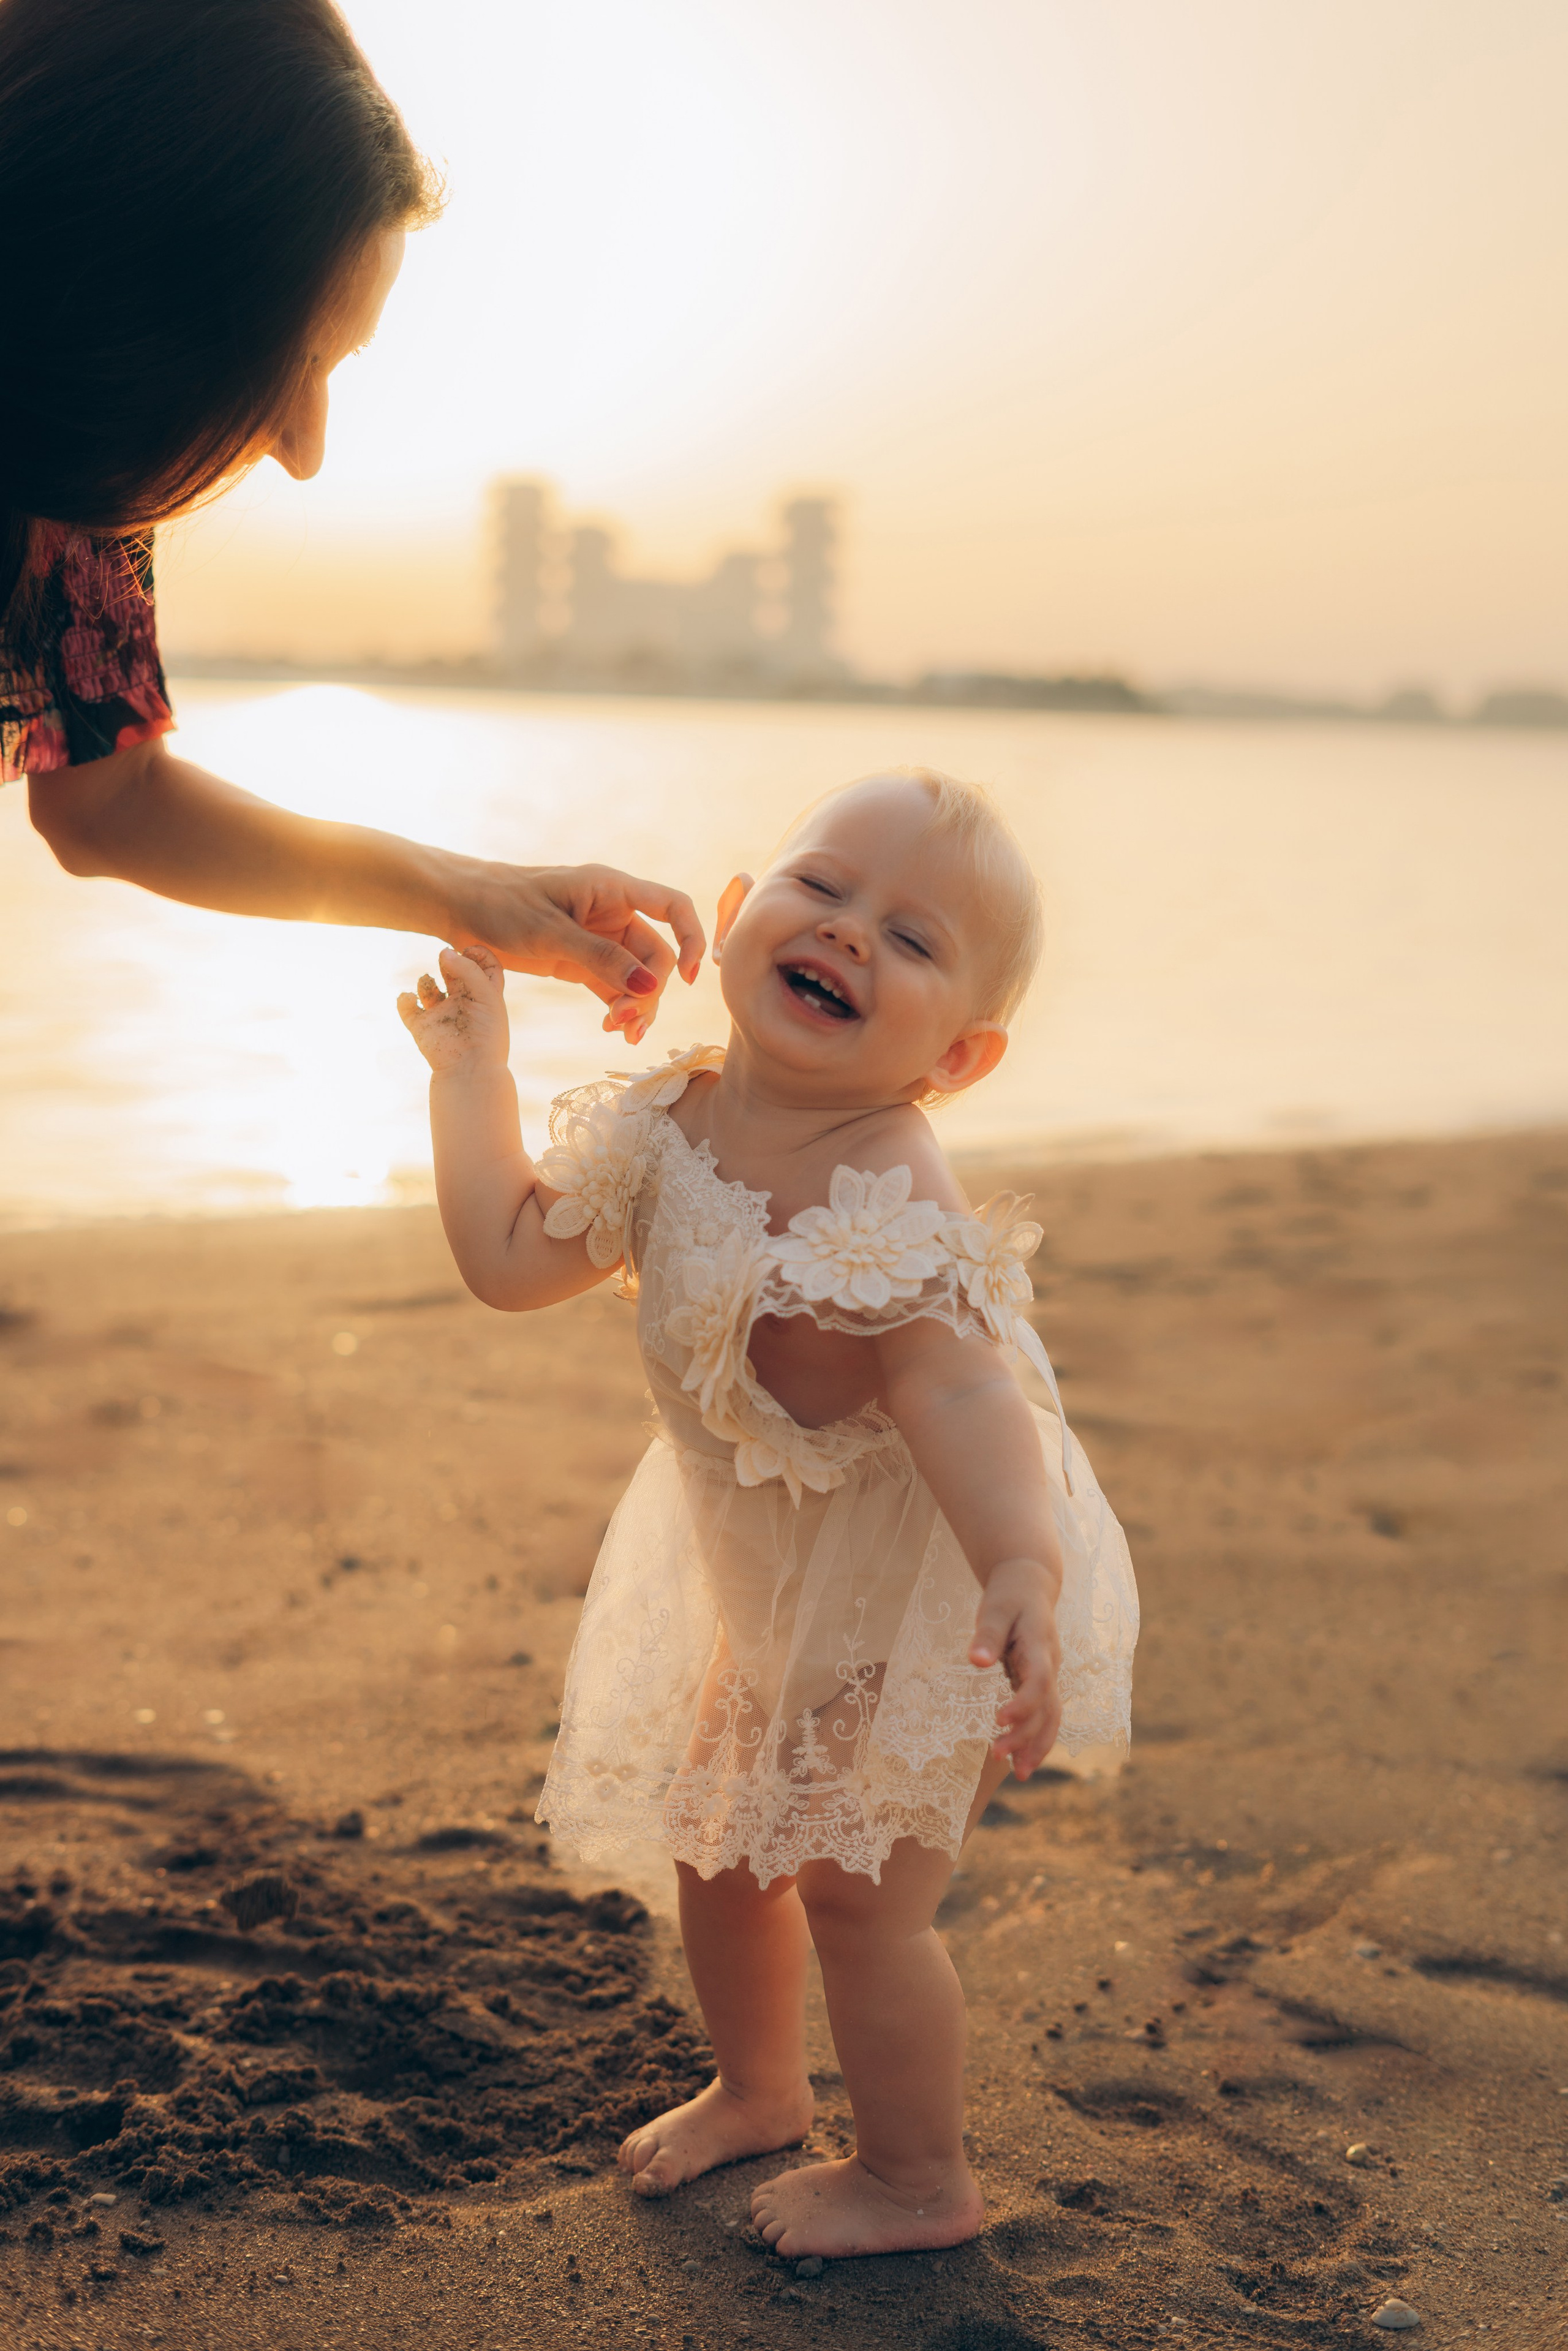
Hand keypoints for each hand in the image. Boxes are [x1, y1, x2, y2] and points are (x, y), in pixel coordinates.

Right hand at [397, 943, 509, 1073]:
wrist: (470, 1070)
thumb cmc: (486, 1034)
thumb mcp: (486, 996)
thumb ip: (468, 970)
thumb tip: (444, 952)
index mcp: (484, 997)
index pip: (486, 968)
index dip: (479, 954)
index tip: (469, 949)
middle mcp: (462, 1004)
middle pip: (456, 974)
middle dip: (450, 962)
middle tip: (446, 958)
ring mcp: (441, 1015)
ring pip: (428, 989)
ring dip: (425, 981)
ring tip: (428, 983)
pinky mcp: (422, 1028)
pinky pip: (407, 1009)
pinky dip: (404, 1000)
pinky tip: (410, 998)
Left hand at [452, 861, 705, 1045]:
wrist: (458, 909)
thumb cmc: (500, 905)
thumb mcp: (549, 933)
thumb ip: (600, 959)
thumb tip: (650, 986)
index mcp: (611, 890)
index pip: (673, 907)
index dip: (691, 938)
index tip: (690, 977)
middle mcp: (612, 913)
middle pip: (656, 955)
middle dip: (649, 989)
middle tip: (625, 1020)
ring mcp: (599, 940)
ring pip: (637, 977)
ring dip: (636, 1006)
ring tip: (620, 1033)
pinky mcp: (581, 963)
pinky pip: (614, 988)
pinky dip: (618, 1008)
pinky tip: (613, 1029)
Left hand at [969, 1557, 1062, 1778]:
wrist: (1030, 1584)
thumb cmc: (1009, 1595)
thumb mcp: (994, 1607)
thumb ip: (986, 1634)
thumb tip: (976, 1661)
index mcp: (1040, 1645)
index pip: (1039, 1681)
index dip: (1023, 1704)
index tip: (999, 1720)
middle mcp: (1050, 1664)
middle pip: (1047, 1707)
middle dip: (1026, 1735)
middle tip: (997, 1756)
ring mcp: (1049, 1675)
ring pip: (1052, 1716)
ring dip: (1037, 1745)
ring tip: (1018, 1774)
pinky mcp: (1040, 1681)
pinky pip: (1045, 1714)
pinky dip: (1037, 1738)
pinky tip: (1022, 1759)